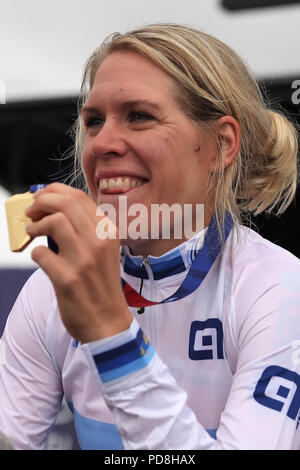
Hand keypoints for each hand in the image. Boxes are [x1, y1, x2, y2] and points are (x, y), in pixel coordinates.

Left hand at [25, 183, 131, 342]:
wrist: (108, 323)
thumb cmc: (101, 285)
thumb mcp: (104, 251)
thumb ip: (86, 230)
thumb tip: (54, 209)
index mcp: (109, 232)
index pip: (79, 197)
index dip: (54, 191)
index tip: (41, 197)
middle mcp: (100, 242)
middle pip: (66, 203)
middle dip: (41, 201)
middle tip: (31, 211)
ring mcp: (84, 260)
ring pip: (55, 221)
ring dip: (36, 224)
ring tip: (31, 231)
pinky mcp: (67, 279)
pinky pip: (41, 253)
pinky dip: (35, 252)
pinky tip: (41, 259)